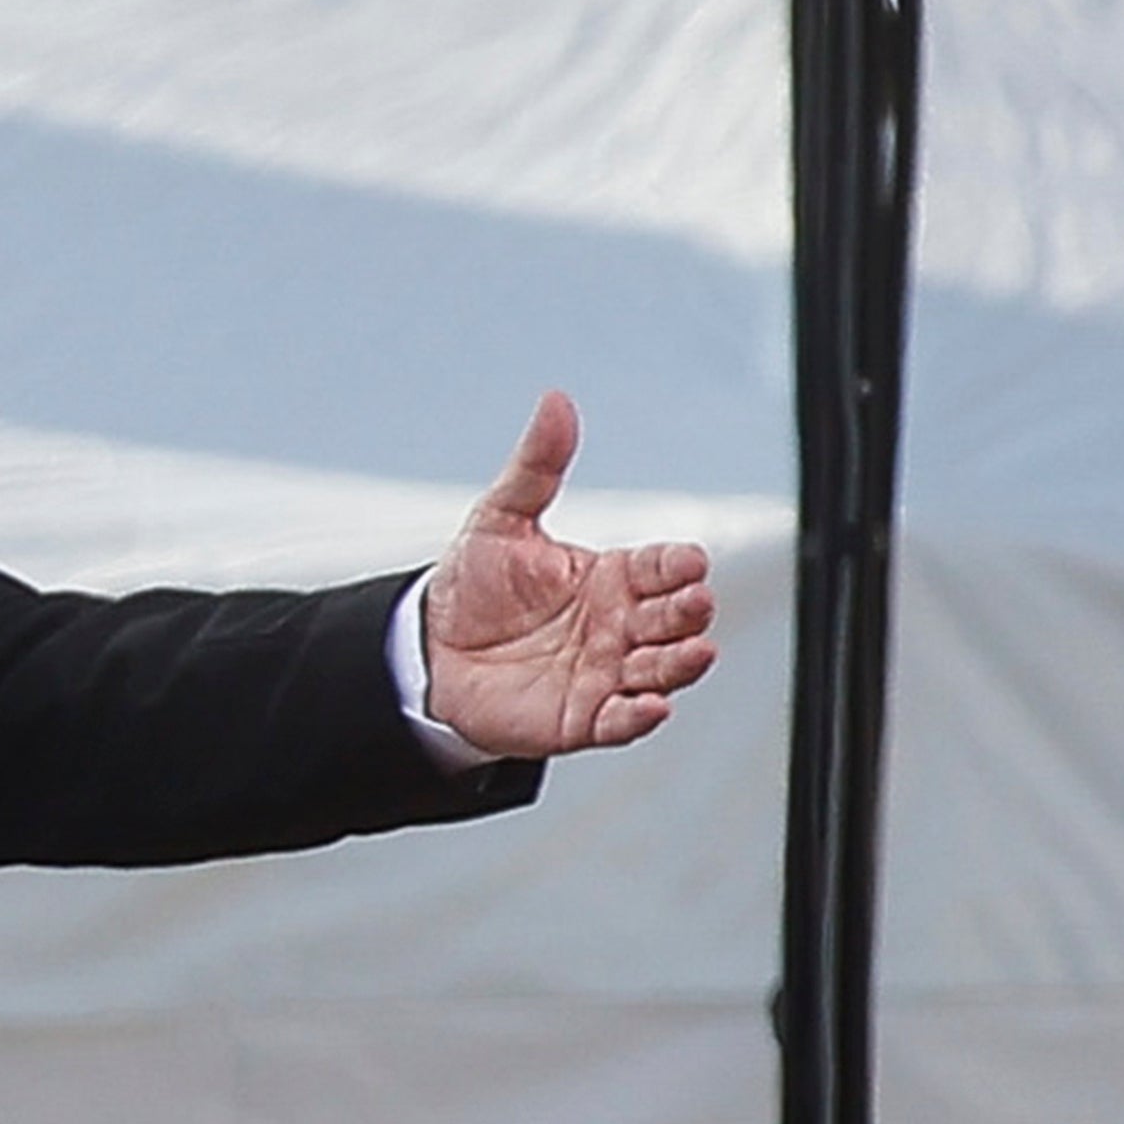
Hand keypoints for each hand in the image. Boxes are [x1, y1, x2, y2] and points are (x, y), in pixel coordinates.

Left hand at [418, 391, 717, 757]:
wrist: (429, 652)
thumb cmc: (475, 587)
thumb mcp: (501, 519)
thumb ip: (537, 465)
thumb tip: (555, 403)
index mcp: (613, 576)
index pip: (662, 567)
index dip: (679, 565)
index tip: (690, 561)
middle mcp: (618, 625)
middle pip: (675, 618)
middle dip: (690, 611)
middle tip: (694, 602)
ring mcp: (605, 672)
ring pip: (661, 669)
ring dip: (682, 663)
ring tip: (695, 653)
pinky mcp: (582, 717)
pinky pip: (621, 721)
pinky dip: (640, 716)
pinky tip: (651, 705)